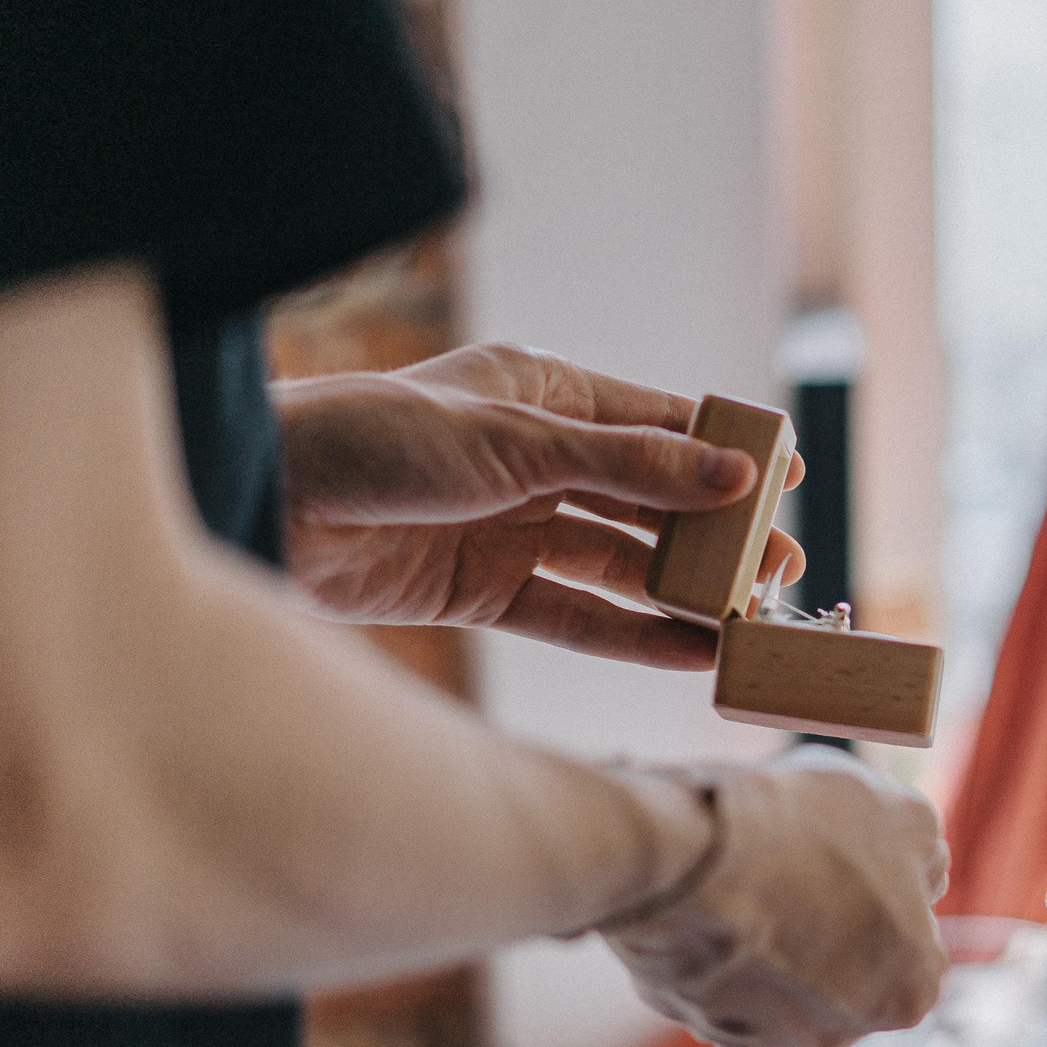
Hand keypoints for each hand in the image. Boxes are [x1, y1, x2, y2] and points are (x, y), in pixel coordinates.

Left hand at [274, 342, 805, 666]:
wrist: (260, 501)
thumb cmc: (374, 440)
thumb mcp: (518, 442)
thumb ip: (631, 465)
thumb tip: (736, 475)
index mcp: (542, 394)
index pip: (655, 420)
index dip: (722, 451)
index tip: (786, 478)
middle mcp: (532, 459)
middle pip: (645, 499)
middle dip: (713, 535)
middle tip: (781, 569)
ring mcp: (507, 526)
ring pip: (614, 562)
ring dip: (677, 590)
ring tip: (744, 619)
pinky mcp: (480, 589)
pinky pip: (571, 615)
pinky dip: (625, 634)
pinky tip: (682, 653)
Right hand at [601, 749, 949, 1046]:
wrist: (691, 857)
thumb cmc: (807, 835)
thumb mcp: (903, 816)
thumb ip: (925, 851)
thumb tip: (923, 866)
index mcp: (909, 993)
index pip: (913, 942)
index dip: (885, 890)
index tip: (853, 858)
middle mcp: (840, 1034)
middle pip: (844, 968)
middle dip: (826, 921)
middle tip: (798, 864)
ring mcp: (761, 1036)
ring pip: (777, 976)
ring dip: (769, 935)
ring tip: (747, 875)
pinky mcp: (694, 1021)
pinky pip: (718, 979)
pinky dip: (717, 945)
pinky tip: (708, 900)